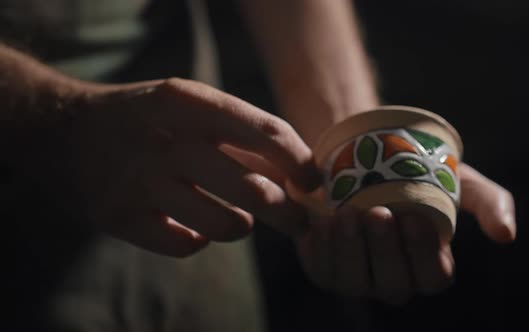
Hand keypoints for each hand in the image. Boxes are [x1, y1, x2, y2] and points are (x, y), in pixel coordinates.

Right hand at [51, 78, 319, 256]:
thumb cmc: (146, 119)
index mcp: (188, 102)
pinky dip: (199, 240)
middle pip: (253, 189)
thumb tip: (299, 173)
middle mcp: (165, 140)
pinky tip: (192, 227)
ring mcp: (139, 181)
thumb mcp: (189, 106)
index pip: (266, 133)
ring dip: (242, 227)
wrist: (64, 130)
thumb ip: (240, 134)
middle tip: (300, 222)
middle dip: (288, 212)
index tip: (314, 182)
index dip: (300, 162)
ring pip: (225, 225)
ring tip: (238, 220)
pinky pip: (185, 245)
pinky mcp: (119, 217)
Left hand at [294, 163, 515, 303]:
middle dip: (385, 250)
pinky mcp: (327, 268)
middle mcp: (394, 279)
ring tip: (347, 214)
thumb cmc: (417, 174)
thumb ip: (490, 202)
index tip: (415, 217)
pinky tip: (323, 222)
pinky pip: (323, 271)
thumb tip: (506, 235)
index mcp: (428, 266)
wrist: (365, 159)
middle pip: (393, 284)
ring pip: (354, 281)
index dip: (423, 252)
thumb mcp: (457, 179)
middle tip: (378, 212)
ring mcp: (358, 278)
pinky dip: (322, 249)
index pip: (432, 277)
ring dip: (351, 250)